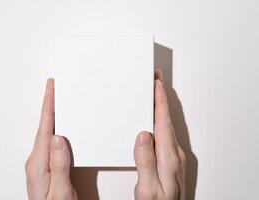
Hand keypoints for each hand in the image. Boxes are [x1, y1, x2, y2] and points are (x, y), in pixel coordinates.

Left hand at [25, 79, 76, 199]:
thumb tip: (58, 138)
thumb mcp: (61, 191)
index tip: (51, 88)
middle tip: (54, 88)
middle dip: (49, 105)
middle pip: (44, 127)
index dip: (48, 106)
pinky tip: (59, 124)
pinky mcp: (46, 164)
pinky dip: (54, 127)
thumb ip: (59, 165)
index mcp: (38, 164)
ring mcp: (40, 163)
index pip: (45, 129)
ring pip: (46, 132)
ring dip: (51, 115)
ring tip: (57, 100)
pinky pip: (49, 140)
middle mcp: (36, 161)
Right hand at [134, 70, 185, 199]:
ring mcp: (173, 156)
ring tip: (154, 92)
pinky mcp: (170, 159)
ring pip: (166, 124)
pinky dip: (159, 119)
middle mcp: (174, 154)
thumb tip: (142, 136)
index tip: (156, 83)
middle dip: (161, 96)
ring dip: (160, 106)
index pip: (163, 122)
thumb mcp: (148, 188)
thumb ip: (146, 162)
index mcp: (169, 157)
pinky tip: (154, 117)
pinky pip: (164, 132)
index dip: (159, 100)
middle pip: (166, 118)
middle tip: (155, 79)